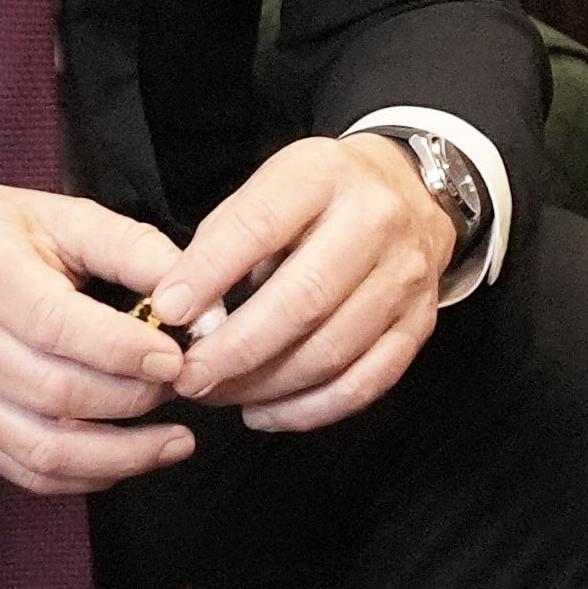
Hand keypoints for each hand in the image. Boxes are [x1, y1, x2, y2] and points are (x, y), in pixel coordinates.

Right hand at [0, 180, 194, 496]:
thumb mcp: (53, 213)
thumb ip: (127, 246)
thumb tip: (195, 291)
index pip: (56, 326)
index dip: (122, 350)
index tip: (175, 356)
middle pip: (56, 392)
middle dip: (134, 399)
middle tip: (184, 386)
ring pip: (42, 447)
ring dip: (121, 455)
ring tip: (176, 442)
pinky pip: (24, 470)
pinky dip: (84, 476)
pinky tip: (128, 460)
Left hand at [150, 134, 451, 431]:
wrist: (413, 192)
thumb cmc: (322, 198)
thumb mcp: (272, 186)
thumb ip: (226, 238)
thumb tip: (179, 307)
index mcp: (323, 177)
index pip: (260, 226)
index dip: (210, 272)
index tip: (168, 311)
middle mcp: (374, 223)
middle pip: (304, 300)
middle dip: (235, 350)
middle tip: (189, 376)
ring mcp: (404, 277)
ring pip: (332, 352)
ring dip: (264, 386)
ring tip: (217, 394)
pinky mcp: (419, 323)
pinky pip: (364, 383)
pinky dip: (308, 410)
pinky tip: (264, 411)